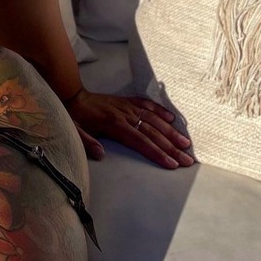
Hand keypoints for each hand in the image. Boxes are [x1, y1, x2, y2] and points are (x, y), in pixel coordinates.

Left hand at [66, 88, 192, 168]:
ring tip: (186, 143)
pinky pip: (146, 104)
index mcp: (114, 124)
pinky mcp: (127, 101)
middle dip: (171, 148)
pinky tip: (171, 118)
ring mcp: (127, 107)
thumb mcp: (75, 131)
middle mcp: (125, 115)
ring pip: (154, 119)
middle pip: (153, 133)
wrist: (72, 96)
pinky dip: (159, 110)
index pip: (141, 142)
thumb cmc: (75, 117)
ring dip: (171, 131)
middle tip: (187, 159)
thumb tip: (101, 155)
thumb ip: (87, 142)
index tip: (172, 164)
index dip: (157, 154)